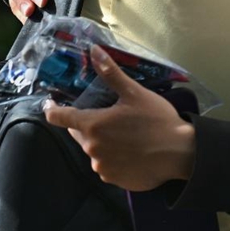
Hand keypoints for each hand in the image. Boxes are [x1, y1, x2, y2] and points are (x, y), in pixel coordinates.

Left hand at [44, 46, 196, 190]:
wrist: (180, 153)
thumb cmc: (156, 119)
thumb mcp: (134, 92)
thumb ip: (110, 73)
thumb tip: (93, 50)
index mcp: (93, 126)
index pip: (61, 118)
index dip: (52, 110)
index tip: (50, 103)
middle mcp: (92, 150)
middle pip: (79, 133)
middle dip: (86, 123)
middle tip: (106, 113)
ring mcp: (102, 168)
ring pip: (94, 149)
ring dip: (102, 140)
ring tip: (125, 133)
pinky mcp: (114, 180)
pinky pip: (106, 165)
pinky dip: (113, 156)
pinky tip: (131, 150)